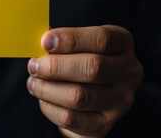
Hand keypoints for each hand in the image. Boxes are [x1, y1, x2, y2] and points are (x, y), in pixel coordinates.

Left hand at [27, 25, 142, 137]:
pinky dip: (50, 108)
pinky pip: (72, 118)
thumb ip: (62, 41)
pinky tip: (43, 99)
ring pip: (80, 96)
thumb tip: (42, 43)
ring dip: (48, 89)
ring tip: (33, 82)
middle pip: (92, 68)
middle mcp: (128, 71)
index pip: (102, 39)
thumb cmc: (79, 59)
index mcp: (122, 43)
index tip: (45, 41)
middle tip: (34, 65)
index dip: (71, 39)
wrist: (89, 94)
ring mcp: (120, 100)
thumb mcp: (77, 43)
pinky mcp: (104, 124)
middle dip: (55, 67)